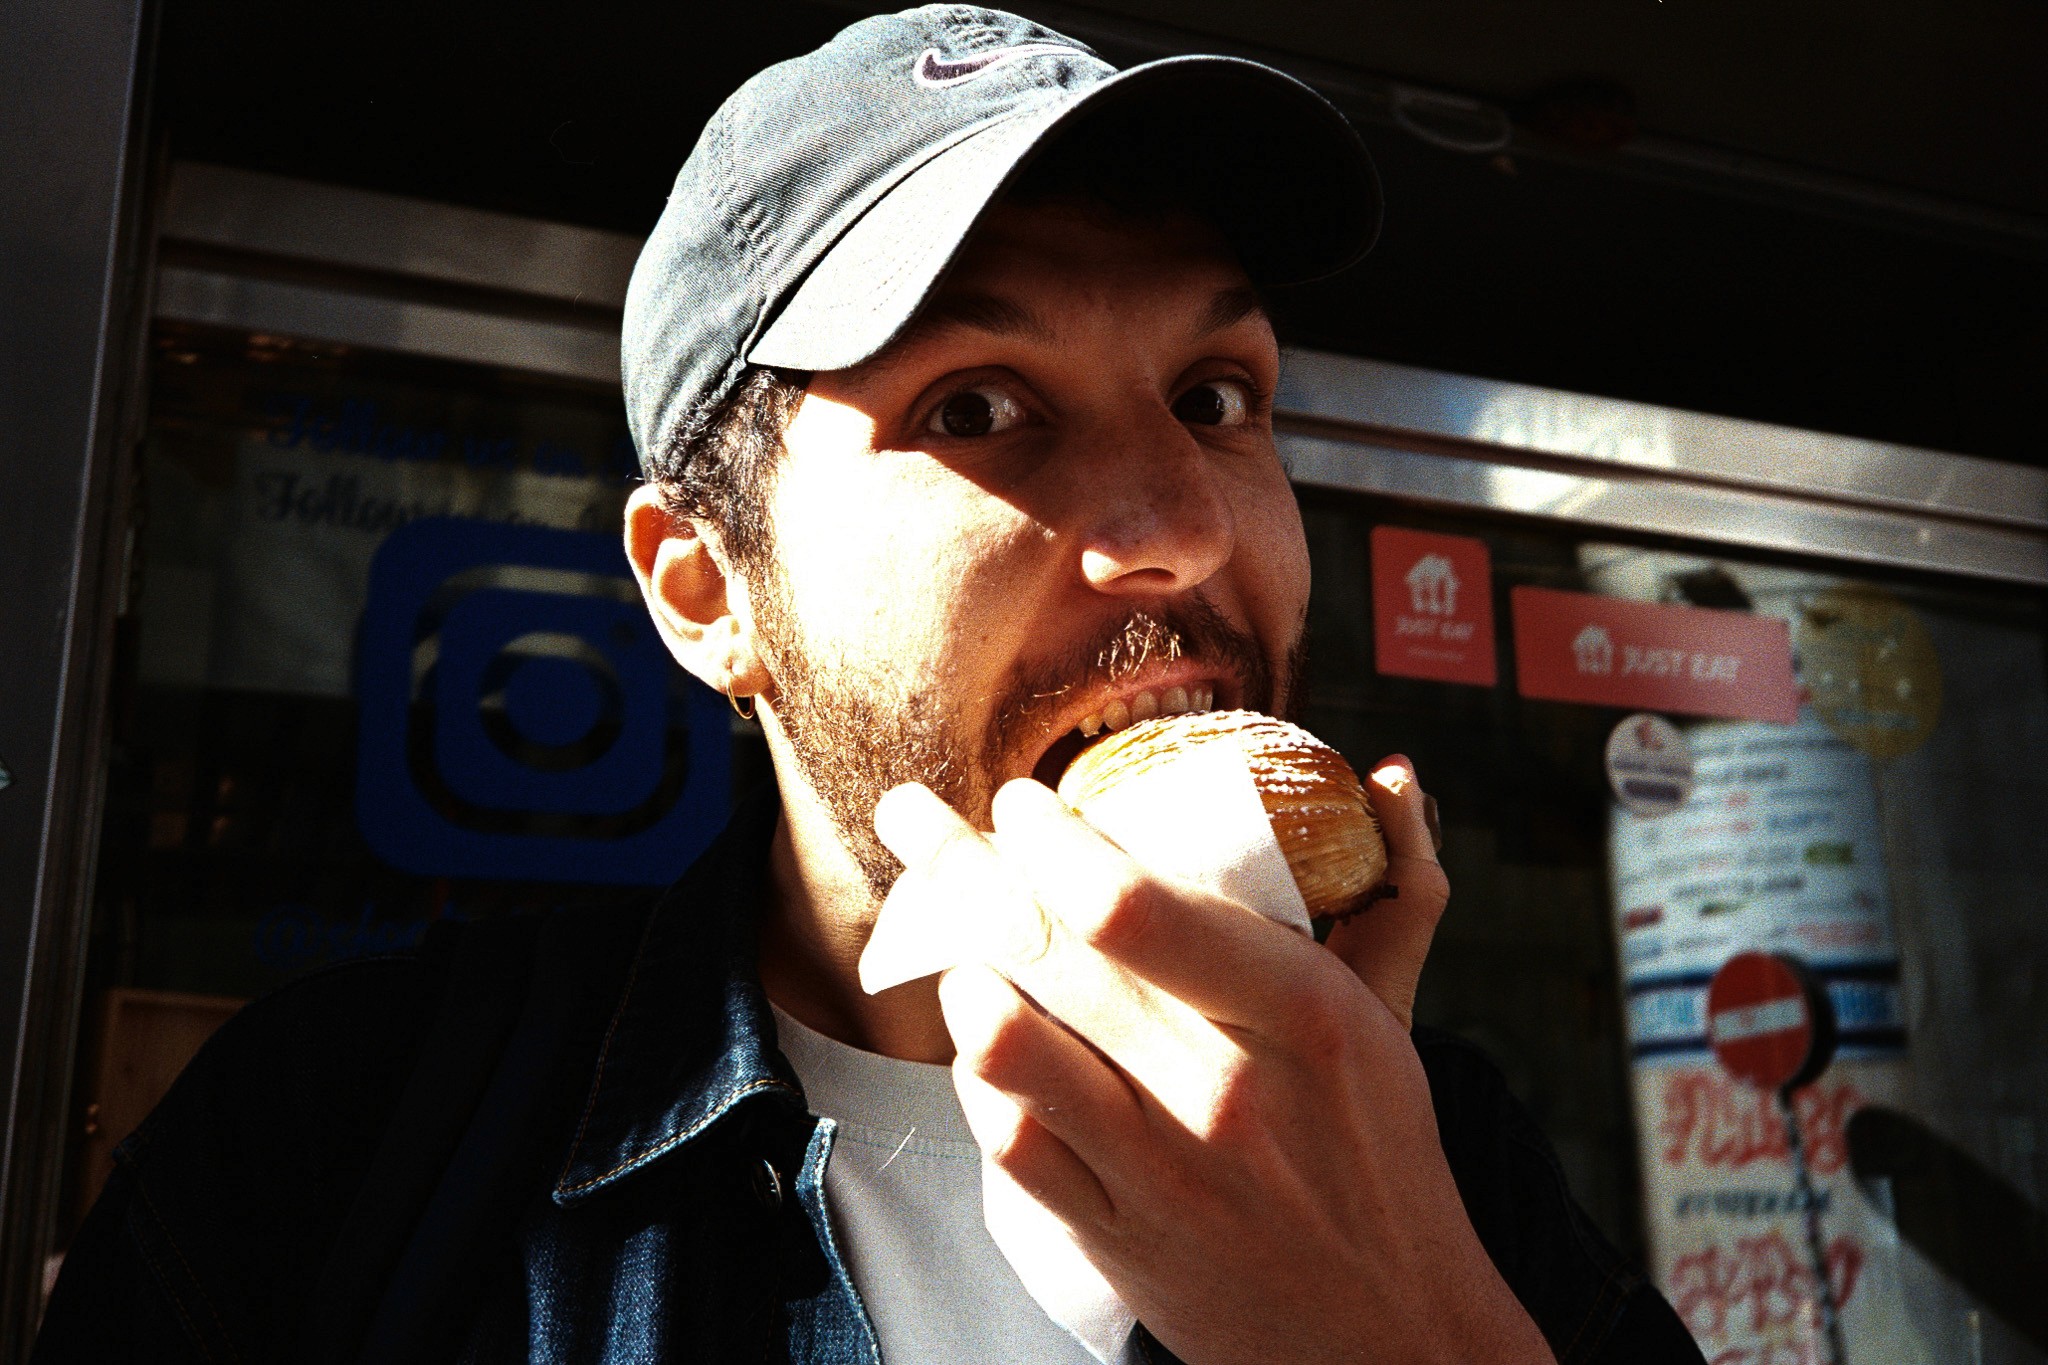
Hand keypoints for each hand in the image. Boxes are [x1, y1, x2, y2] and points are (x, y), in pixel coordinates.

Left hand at [873, 768, 1552, 1364]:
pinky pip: (1010, 1143)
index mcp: (1302, 1013)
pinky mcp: (1120, 1238)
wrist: (1388, 1331)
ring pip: (1010, 1049)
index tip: (1023, 802)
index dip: (1052, 840)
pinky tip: (976, 1035)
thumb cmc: (1379, 1152)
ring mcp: (1166, 1171)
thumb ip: (1392, 889)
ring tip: (946, 934)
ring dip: (959, 974)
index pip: (1134, 906)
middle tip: (908, 813)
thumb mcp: (1392, 1018)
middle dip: (957, 866)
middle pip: (1052, 956)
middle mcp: (1227, 1090)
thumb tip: (1389, 773)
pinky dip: (976, 1079)